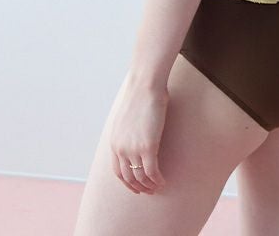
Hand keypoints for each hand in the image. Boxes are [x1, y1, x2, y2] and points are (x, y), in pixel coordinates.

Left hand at [109, 75, 168, 194]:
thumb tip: (136, 133)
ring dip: (149, 185)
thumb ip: (128, 130)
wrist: (144, 86)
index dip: (127, 181)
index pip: (118, 170)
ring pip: (140, 176)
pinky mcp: (147, 147)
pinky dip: (157, 179)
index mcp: (114, 142)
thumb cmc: (139, 96)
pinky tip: (163, 181)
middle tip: (148, 191)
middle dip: (138, 187)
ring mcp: (133, 149)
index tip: (135, 186)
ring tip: (157, 187)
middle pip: (128, 177)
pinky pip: (152, 171)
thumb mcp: (127, 117)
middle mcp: (121, 148)